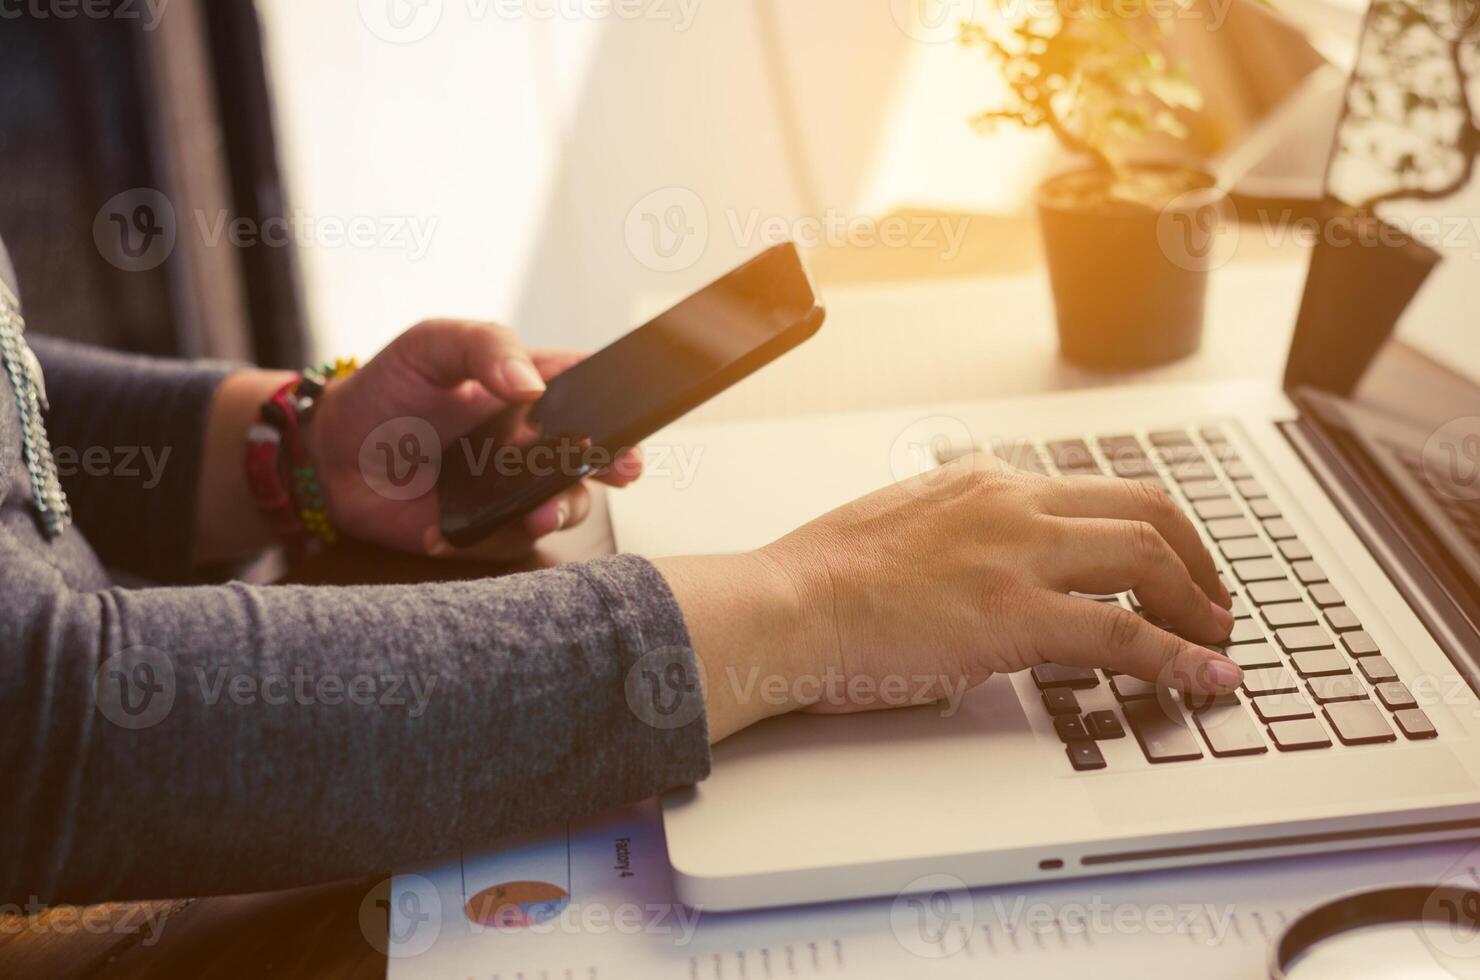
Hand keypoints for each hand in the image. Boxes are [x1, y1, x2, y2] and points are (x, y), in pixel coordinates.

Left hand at [308, 319, 640, 560]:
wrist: (333, 453)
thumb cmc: (389, 388)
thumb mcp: (434, 345)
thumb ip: (487, 347)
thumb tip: (532, 386)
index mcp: (532, 390)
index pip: (589, 391)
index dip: (618, 403)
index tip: (628, 417)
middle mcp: (535, 443)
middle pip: (595, 456)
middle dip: (616, 465)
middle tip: (620, 471)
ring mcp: (516, 490)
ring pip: (563, 507)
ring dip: (558, 512)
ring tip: (537, 514)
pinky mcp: (488, 531)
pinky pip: (503, 543)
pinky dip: (481, 540)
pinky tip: (442, 532)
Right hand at [658, 453, 1239, 740]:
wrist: (787, 606)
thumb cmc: (823, 578)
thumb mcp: (900, 523)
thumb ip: (956, 530)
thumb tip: (982, 564)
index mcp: (983, 481)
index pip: (1095, 491)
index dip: (1151, 529)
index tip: (1167, 562)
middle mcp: (1012, 502)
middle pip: (1145, 510)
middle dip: (1195, 557)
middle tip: (1210, 601)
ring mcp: (1018, 554)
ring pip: (1149, 559)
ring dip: (1197, 605)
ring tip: (1215, 642)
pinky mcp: (1015, 615)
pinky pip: (1126, 635)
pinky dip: (1181, 659)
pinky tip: (1208, 680)